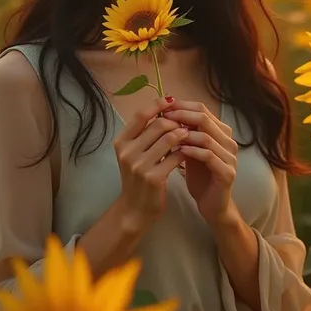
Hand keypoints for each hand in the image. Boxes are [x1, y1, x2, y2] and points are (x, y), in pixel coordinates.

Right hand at [113, 95, 186, 230]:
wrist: (135, 209)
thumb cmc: (138, 177)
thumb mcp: (134, 153)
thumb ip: (144, 133)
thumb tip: (164, 108)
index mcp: (121, 142)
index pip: (141, 115)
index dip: (157, 104)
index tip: (171, 100)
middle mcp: (127, 152)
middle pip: (157, 124)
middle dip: (175, 121)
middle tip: (186, 122)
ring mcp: (139, 165)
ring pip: (168, 139)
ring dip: (182, 134)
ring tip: (190, 134)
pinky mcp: (154, 178)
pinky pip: (175, 157)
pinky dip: (185, 151)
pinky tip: (189, 152)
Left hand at [163, 101, 239, 225]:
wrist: (212, 205)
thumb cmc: (200, 175)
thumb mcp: (190, 150)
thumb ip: (184, 133)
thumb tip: (164, 112)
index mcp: (221, 132)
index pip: (202, 110)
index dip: (182, 106)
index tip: (163, 107)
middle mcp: (229, 141)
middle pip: (205, 119)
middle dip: (182, 116)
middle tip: (164, 117)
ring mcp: (230, 157)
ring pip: (207, 137)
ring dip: (185, 134)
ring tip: (168, 134)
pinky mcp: (227, 173)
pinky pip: (209, 156)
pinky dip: (193, 151)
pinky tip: (179, 151)